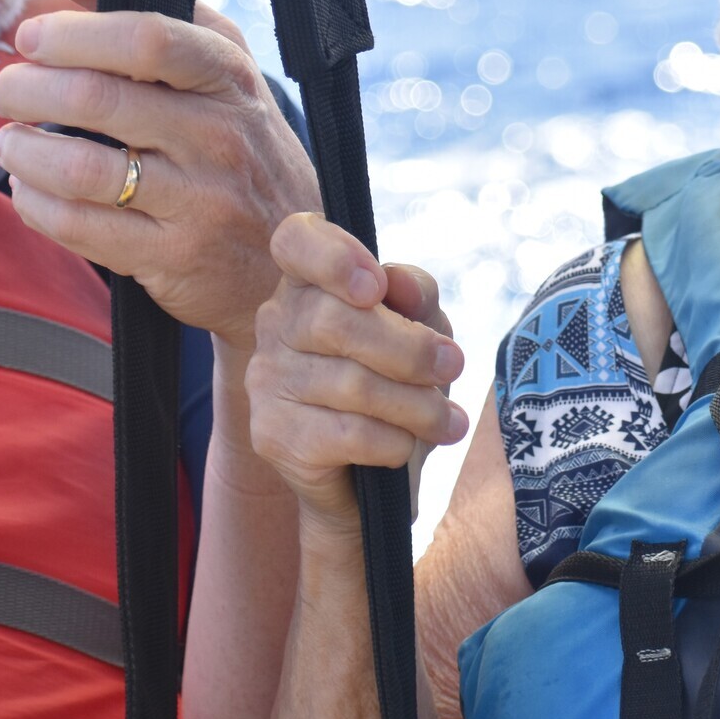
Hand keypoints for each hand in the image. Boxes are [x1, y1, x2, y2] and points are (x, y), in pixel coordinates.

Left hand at [0, 0, 320, 349]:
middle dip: (27, 89)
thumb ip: (154, 15)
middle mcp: (221, 138)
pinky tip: (32, 189)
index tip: (32, 38)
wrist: (300, 258)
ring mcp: (200, 202)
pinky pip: (80, 228)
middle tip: (5, 91)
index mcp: (230, 80)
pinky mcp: (174, 258)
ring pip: (81, 169)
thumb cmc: (246, 154)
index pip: (149, 40)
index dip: (75, 34)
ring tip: (11, 142)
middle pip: (99, 100)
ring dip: (23, 151)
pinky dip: (36, 204)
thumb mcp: (225, 76)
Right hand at [248, 213, 469, 526]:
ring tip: (447, 420)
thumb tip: (397, 283)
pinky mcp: (271, 435)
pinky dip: (393, 441)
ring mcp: (266, 380)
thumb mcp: (423, 329)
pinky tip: (407, 446)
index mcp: (308, 281)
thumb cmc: (398, 384)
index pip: (296, 241)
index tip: (375, 287)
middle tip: (453, 366)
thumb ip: (416, 294)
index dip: (333, 256)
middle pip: (335, 321)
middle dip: (409, 350)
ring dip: (416, 405)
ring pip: (350, 384)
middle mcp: (275, 323)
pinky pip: (347, 433)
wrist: (371, 477)